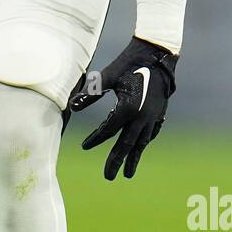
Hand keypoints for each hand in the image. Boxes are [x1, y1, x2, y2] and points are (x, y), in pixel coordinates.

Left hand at [69, 37, 177, 180]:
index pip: (108, 130)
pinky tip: (140, 148)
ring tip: (128, 174)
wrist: (157, 55)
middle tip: (108, 177)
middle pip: (126, 145)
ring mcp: (153, 116)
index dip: (95, 139)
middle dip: (117, 162)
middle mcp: (142, 117)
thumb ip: (90, 93)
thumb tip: (72, 106)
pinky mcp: (159, 113)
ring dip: (133, 158)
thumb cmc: (129, 63)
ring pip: (141, 143)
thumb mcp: (107, 77)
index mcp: (128, 108)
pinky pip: (150, 134)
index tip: (84, 146)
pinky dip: (143, 143)